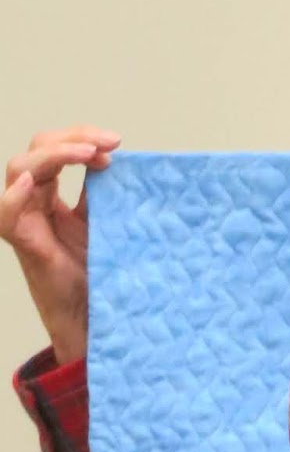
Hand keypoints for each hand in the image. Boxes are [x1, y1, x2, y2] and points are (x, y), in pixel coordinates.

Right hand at [1, 126, 120, 363]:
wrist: (94, 313)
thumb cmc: (97, 270)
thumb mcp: (104, 222)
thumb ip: (102, 193)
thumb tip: (116, 158)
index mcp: (50, 193)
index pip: (56, 148)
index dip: (82, 138)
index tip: (116, 144)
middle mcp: (33, 201)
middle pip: (38, 149)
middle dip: (73, 138)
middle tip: (110, 144)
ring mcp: (24, 219)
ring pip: (20, 169)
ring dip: (54, 155)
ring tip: (88, 154)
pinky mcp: (23, 243)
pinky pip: (6, 214)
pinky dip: (14, 195)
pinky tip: (30, 182)